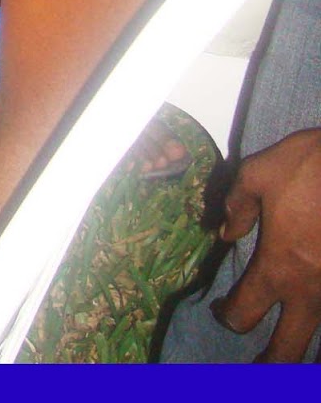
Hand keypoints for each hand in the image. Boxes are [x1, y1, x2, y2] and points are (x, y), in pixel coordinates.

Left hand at [211, 128, 320, 361]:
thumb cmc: (310, 165)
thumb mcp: (258, 172)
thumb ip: (238, 205)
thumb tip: (226, 232)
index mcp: (278, 266)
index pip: (244, 312)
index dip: (228, 317)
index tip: (223, 312)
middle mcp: (311, 289)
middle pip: (289, 349)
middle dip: (271, 365)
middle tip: (260, 369)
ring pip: (320, 334)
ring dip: (302, 343)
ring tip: (290, 345)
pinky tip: (315, 310)